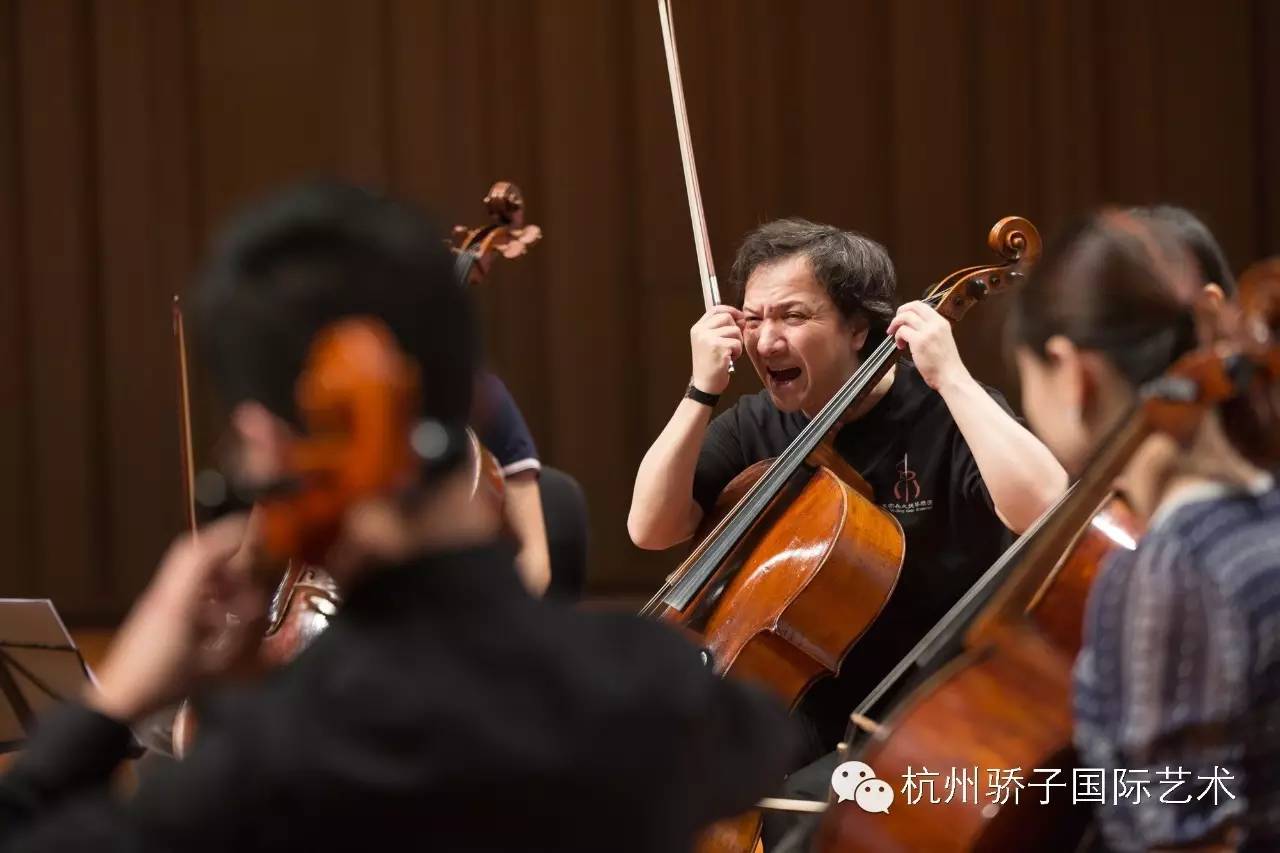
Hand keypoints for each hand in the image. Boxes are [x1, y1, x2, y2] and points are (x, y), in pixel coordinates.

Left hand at [86, 515, 268, 722]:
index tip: (257, 528)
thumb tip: (260, 612)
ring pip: (187, 568)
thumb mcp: (211, 666)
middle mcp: (166, 593)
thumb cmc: (164, 683)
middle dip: (225, 546)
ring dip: (216, 570)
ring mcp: (156, 600)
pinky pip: (182, 585)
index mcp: (179, 602)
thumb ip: (240, 638)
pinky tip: (218, 609)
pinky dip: (205, 586)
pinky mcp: (153, 611)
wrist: (118, 699)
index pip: (203, 553)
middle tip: (252, 552)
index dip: (230, 535)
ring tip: (238, 587)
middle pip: (192, 552)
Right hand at [690, 305, 743, 393]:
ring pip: (735, 330)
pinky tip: (730, 359)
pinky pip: (737, 343)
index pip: (715, 309)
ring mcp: (708, 339)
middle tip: (732, 343)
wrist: (704, 385)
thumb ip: (720, 328)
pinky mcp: (718, 348)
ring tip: (729, 353)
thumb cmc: (709, 365)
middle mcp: (701, 332)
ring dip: (737, 343)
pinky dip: (738, 352)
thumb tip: (740, 318)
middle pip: (727, 317)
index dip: (730, 310)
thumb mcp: (709, 343)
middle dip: (735, 330)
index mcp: (697, 328)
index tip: (739, 317)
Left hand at [887, 301, 968, 390]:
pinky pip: (902, 331)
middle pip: (912, 306)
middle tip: (894, 324)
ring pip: (905, 317)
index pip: (921, 305)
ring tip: (895, 336)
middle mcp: (935, 323)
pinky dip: (897, 338)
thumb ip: (931, 330)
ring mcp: (927, 331)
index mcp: (941, 322)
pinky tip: (901, 346)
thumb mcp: (943, 339)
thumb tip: (915, 326)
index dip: (908, 309)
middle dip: (899, 313)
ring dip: (896, 325)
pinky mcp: (919, 341)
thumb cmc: (945, 363)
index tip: (902, 318)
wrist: (951, 376)